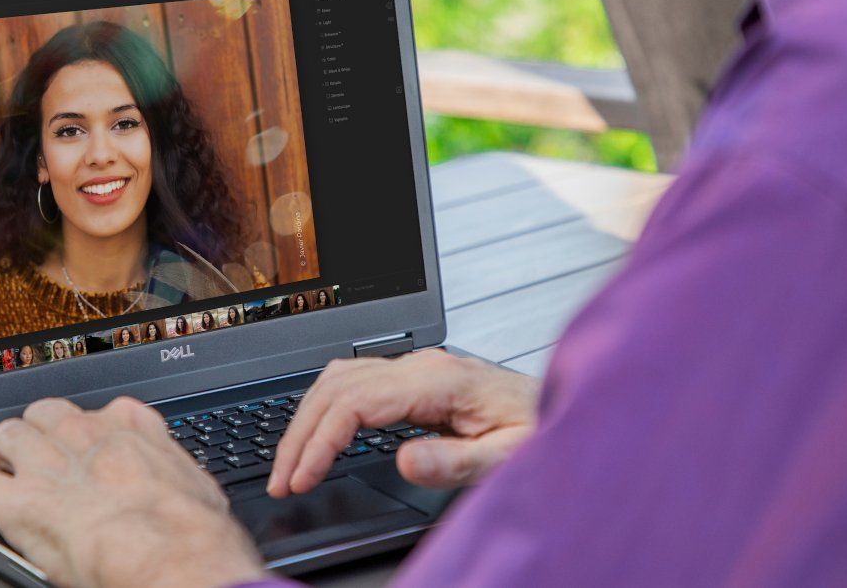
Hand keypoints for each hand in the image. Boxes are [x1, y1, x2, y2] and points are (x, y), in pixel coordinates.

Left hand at [0, 397, 264, 587]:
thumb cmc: (191, 528)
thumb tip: (179, 488)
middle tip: (42, 461)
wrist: (170, 552)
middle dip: (39, 434)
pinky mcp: (20, 501)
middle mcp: (86, 435)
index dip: (89, 434)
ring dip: (4, 456)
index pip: (101, 411)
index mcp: (130, 427)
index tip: (89, 449)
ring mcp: (49, 463)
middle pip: (45, 413)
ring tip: (6, 477)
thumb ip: (171, 472)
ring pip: (7, 434)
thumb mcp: (195, 484)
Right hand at [268, 349, 539, 496]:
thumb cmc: (542, 427)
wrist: (564, 406)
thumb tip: (404, 461)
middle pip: (336, 386)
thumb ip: (457, 461)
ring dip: (307, 419)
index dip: (321, 440)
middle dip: (300, 433)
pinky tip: (320, 436)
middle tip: (281, 480)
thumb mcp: (509, 456)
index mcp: (440, 380)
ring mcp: (417, 368)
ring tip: (291, 464)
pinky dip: (326, 409)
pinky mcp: (416, 378)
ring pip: (338, 378)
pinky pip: (354, 382)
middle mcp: (423, 366)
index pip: (356, 401)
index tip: (302, 478)